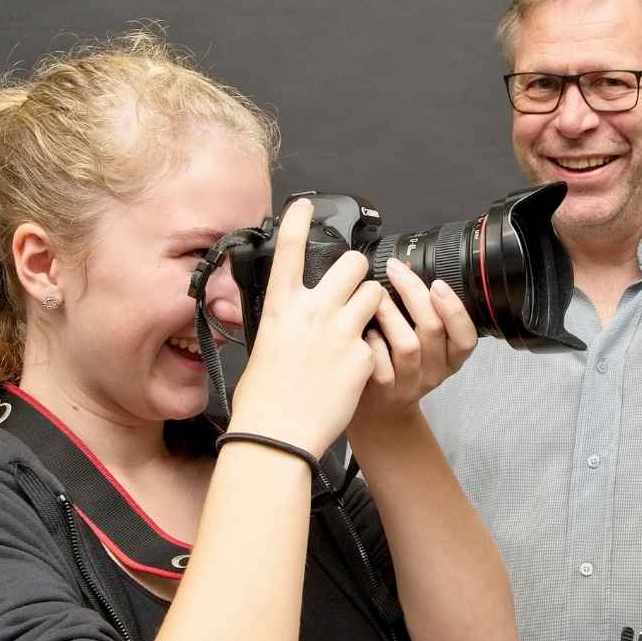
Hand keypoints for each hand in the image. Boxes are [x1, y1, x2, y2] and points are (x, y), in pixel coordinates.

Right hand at [228, 199, 384, 455]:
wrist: (278, 436)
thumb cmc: (263, 398)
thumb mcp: (263, 347)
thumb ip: (282, 321)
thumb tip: (289, 312)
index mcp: (280, 307)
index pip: (289, 250)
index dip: (298, 220)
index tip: (305, 204)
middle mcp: (312, 312)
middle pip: (353, 264)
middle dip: (360, 269)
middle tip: (357, 283)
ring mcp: (341, 332)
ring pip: (376, 294)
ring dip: (375, 302)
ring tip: (364, 321)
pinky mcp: (363, 355)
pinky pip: (379, 339)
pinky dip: (373, 348)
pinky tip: (357, 366)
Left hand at [350, 256, 477, 430]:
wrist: (378, 411)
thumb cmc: (397, 366)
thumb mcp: (423, 345)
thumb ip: (422, 315)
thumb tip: (406, 268)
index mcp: (450, 358)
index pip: (466, 337)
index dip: (454, 310)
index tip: (438, 284)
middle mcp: (434, 372)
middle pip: (433, 330)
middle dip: (414, 293)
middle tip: (396, 270)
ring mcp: (409, 383)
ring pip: (408, 345)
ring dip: (390, 314)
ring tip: (374, 295)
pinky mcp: (384, 390)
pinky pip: (380, 362)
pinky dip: (372, 341)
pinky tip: (363, 330)